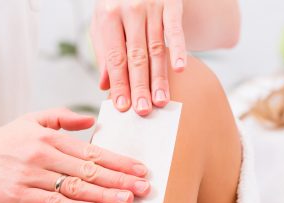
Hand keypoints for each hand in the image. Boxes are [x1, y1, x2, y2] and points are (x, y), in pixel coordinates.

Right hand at [0, 109, 150, 202]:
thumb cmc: (0, 144)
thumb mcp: (29, 121)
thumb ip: (61, 118)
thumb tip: (92, 120)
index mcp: (49, 138)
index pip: (92, 152)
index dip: (119, 161)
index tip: (140, 169)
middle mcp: (43, 155)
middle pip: (89, 170)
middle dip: (120, 179)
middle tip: (144, 188)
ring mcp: (32, 176)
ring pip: (75, 187)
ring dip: (104, 194)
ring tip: (127, 200)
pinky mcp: (21, 196)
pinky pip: (52, 202)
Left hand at [92, 0, 186, 115]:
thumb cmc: (119, 4)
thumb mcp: (104, 22)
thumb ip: (105, 52)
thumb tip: (104, 85)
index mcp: (109, 15)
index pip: (115, 57)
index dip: (119, 83)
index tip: (123, 106)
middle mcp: (130, 9)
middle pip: (136, 56)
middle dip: (140, 86)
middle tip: (143, 110)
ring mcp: (152, 6)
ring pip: (156, 49)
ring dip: (159, 77)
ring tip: (161, 100)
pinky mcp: (171, 4)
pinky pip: (175, 30)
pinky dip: (179, 50)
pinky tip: (180, 69)